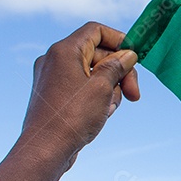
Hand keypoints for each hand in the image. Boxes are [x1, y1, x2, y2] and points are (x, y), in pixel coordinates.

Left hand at [18, 22, 139, 168]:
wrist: (45, 150)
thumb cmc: (72, 118)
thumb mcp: (103, 88)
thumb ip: (117, 66)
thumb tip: (128, 55)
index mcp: (64, 51)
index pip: (96, 31)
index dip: (120, 40)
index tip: (135, 58)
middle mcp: (55, 60)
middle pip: (97, 53)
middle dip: (120, 72)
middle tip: (134, 94)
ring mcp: (53, 78)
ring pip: (92, 72)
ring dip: (109, 88)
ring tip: (110, 109)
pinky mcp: (54, 95)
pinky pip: (82, 87)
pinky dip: (96, 96)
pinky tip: (101, 115)